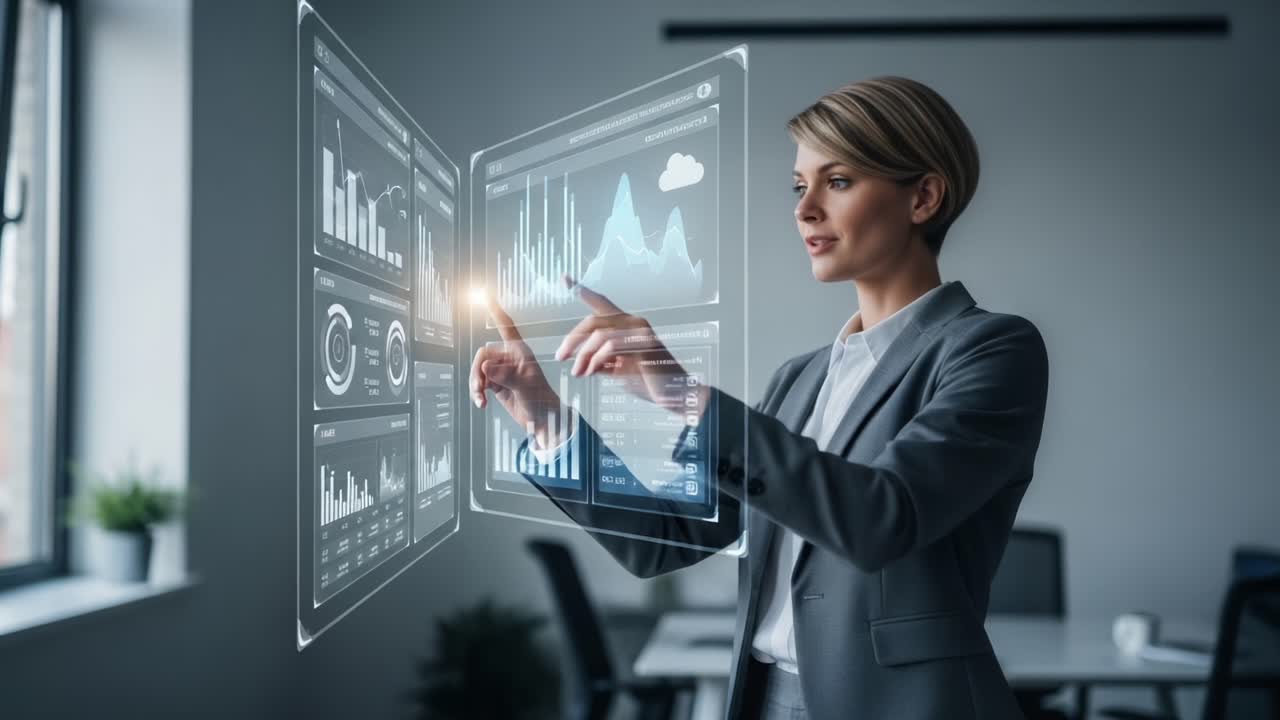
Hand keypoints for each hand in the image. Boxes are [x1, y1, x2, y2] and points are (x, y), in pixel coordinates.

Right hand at [469, 294, 567, 449]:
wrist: (544, 420)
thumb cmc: (542, 400)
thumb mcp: (525, 386)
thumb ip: (505, 375)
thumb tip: (485, 366)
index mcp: (519, 351)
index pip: (505, 326)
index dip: (495, 310)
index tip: (484, 295)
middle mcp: (509, 357)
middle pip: (482, 355)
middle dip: (477, 373)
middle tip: (480, 390)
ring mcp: (502, 370)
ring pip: (478, 370)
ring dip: (476, 385)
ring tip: (481, 400)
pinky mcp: (497, 383)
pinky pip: (480, 382)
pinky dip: (478, 393)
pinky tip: (482, 403)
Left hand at [554, 275, 709, 417]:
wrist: (676, 394)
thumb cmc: (648, 382)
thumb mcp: (618, 370)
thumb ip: (600, 361)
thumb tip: (578, 360)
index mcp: (627, 324)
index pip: (602, 303)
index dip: (583, 291)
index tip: (565, 278)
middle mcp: (634, 322)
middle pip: (594, 321)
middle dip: (573, 339)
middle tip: (560, 357)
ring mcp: (641, 332)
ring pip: (599, 336)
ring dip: (583, 356)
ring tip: (578, 372)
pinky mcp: (644, 345)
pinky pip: (611, 348)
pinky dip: (596, 361)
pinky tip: (591, 372)